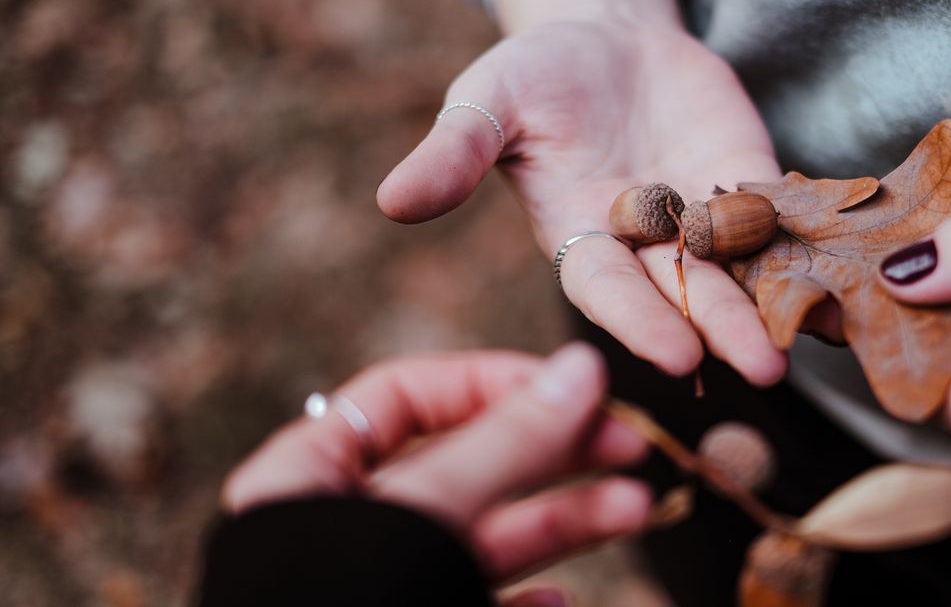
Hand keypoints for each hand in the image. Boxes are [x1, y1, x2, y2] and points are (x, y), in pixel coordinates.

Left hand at [222, 344, 650, 581]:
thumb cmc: (350, 604)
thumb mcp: (426, 513)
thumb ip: (505, 443)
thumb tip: (579, 367)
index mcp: (311, 480)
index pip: (406, 398)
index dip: (491, 381)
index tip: (571, 386)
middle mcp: (349, 531)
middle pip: (465, 464)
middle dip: (552, 453)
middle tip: (631, 445)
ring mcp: (386, 589)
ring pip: (485, 538)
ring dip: (566, 520)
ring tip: (638, 509)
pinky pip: (481, 606)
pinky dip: (530, 603)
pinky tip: (564, 604)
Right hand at [377, 18, 786, 384]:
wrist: (605, 37)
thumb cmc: (534, 74)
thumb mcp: (488, 102)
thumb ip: (454, 155)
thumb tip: (390, 202)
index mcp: (577, 239)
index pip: (608, 291)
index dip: (640, 321)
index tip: (676, 355)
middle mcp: (642, 245)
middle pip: (686, 293)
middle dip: (724, 327)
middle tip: (767, 367)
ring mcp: (700, 218)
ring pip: (742, 267)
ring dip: (779, 298)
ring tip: (822, 332)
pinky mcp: (746, 183)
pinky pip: (783, 217)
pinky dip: (815, 241)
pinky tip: (855, 265)